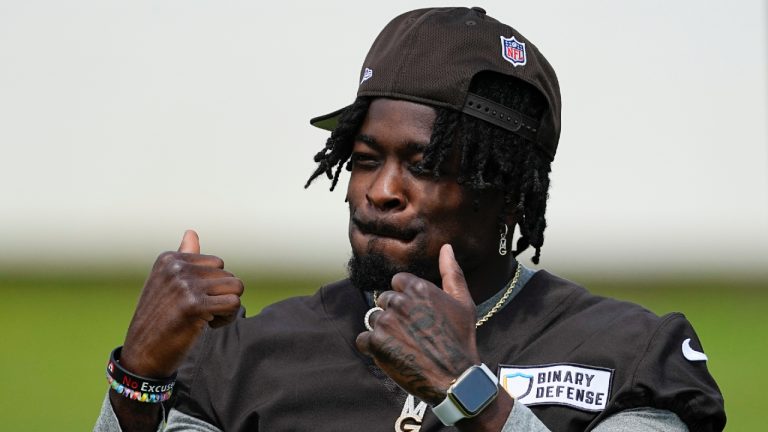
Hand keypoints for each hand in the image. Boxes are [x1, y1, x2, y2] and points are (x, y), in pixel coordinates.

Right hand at [119, 230, 243, 377]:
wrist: (142, 354)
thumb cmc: (159, 319)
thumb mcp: (166, 283)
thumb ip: (183, 257)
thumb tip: (192, 232)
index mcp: (169, 258)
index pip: (217, 264)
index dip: (212, 286)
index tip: (192, 300)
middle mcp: (176, 267)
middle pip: (228, 275)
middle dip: (221, 296)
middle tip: (199, 313)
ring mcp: (184, 285)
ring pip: (235, 288)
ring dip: (226, 308)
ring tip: (204, 318)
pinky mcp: (194, 305)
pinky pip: (233, 304)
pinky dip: (226, 319)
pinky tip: (207, 326)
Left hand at [355, 244, 479, 403]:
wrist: (455, 378)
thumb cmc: (461, 339)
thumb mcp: (463, 302)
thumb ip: (451, 272)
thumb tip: (446, 247)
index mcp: (418, 287)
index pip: (397, 282)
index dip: (407, 298)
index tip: (418, 315)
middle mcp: (399, 301)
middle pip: (385, 301)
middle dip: (395, 315)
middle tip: (413, 333)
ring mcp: (385, 322)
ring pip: (373, 319)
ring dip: (383, 332)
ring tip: (404, 346)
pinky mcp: (375, 343)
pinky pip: (363, 339)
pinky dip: (373, 348)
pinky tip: (392, 355)